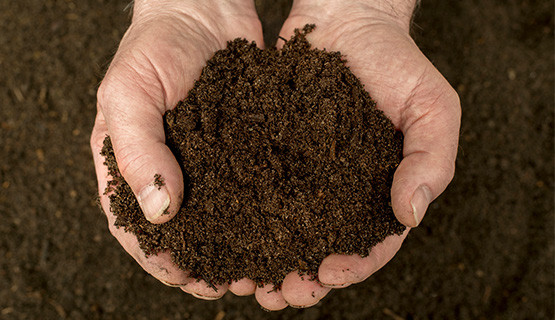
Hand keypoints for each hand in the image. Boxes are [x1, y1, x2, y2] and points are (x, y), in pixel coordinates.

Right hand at [90, 0, 263, 299]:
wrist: (202, 9)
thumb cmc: (154, 46)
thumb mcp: (129, 93)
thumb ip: (137, 152)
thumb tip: (161, 213)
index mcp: (131, 165)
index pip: (136, 227)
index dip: (159, 260)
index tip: (187, 280)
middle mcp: (170, 171)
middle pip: (183, 233)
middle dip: (204, 265)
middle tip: (231, 287)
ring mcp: (207, 163)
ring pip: (220, 219)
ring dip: (237, 249)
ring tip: (260, 272)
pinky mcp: (241, 149)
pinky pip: (250, 188)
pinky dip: (262, 214)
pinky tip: (282, 231)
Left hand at [253, 0, 460, 309]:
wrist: (347, 20)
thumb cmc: (397, 62)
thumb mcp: (433, 107)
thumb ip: (431, 161)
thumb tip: (410, 214)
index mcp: (381, 191)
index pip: (372, 244)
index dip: (352, 266)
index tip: (327, 273)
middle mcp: (341, 191)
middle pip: (323, 248)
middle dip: (302, 278)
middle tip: (278, 294)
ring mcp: (305, 175)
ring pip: (286, 231)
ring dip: (268, 261)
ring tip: (248, 281)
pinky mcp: (273, 154)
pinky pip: (258, 192)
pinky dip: (245, 219)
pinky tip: (228, 235)